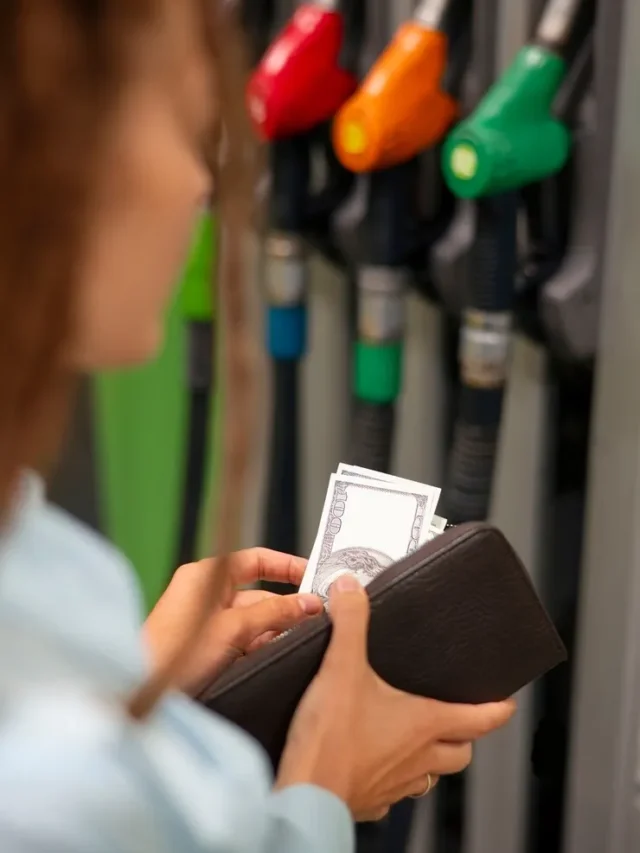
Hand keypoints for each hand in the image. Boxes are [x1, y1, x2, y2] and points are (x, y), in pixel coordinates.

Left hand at [144, 549, 322, 694]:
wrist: (141, 697)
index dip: (286, 566)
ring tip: (304, 639)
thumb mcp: (233, 629)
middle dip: (286, 607)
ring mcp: (206, 623)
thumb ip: (274, 613)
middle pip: (258, 594)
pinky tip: (281, 656)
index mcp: (205, 576)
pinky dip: (261, 647)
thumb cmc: (174, 656)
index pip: (255, 561)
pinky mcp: (207, 649)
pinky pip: (243, 641)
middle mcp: (205, 594)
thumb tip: (309, 603)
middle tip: (319, 617)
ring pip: (253, 621)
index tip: (314, 574)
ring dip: (276, 630)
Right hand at [276, 576, 515, 821]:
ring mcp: (396, 784)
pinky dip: (393, 778)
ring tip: (416, 740)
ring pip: (431, 775)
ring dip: (431, 758)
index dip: (497, 709)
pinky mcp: (371, 800)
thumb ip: (350, 624)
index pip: (479, 719)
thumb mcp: (341, 667)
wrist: (305, 794)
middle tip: (458, 719)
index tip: (506, 703)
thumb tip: (351, 589)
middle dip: (464, 735)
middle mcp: (418, 757)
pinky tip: (374, 764)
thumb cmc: (330, 739)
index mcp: (424, 724)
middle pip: (461, 752)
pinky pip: (394, 793)